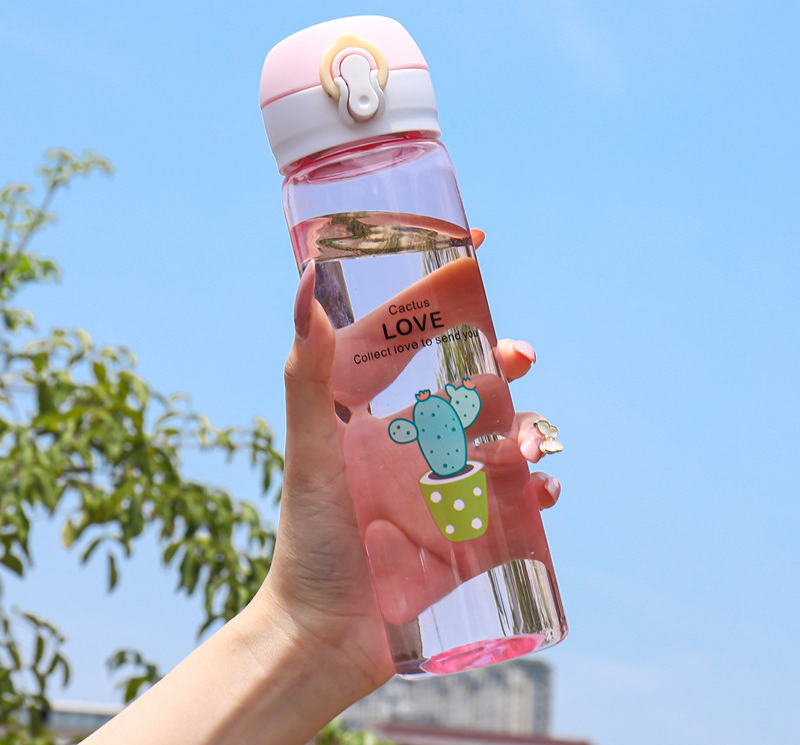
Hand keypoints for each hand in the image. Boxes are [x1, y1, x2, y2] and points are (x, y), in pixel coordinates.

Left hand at [258, 235, 561, 699]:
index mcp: (376, 409)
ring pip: (504, 435)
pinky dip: (539, 488)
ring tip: (528, 446)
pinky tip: (545, 491)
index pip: (412, 334)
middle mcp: (413, 439)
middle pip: (471, 381)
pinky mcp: (471, 529)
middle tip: (522, 356)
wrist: (325, 634)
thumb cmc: (311, 538)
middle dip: (504, 363)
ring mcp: (446, 482)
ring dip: (528, 427)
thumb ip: (307, 370)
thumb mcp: (311, 448)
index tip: (475, 244)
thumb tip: (307, 282)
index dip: (443, 290)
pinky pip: (518, 498)